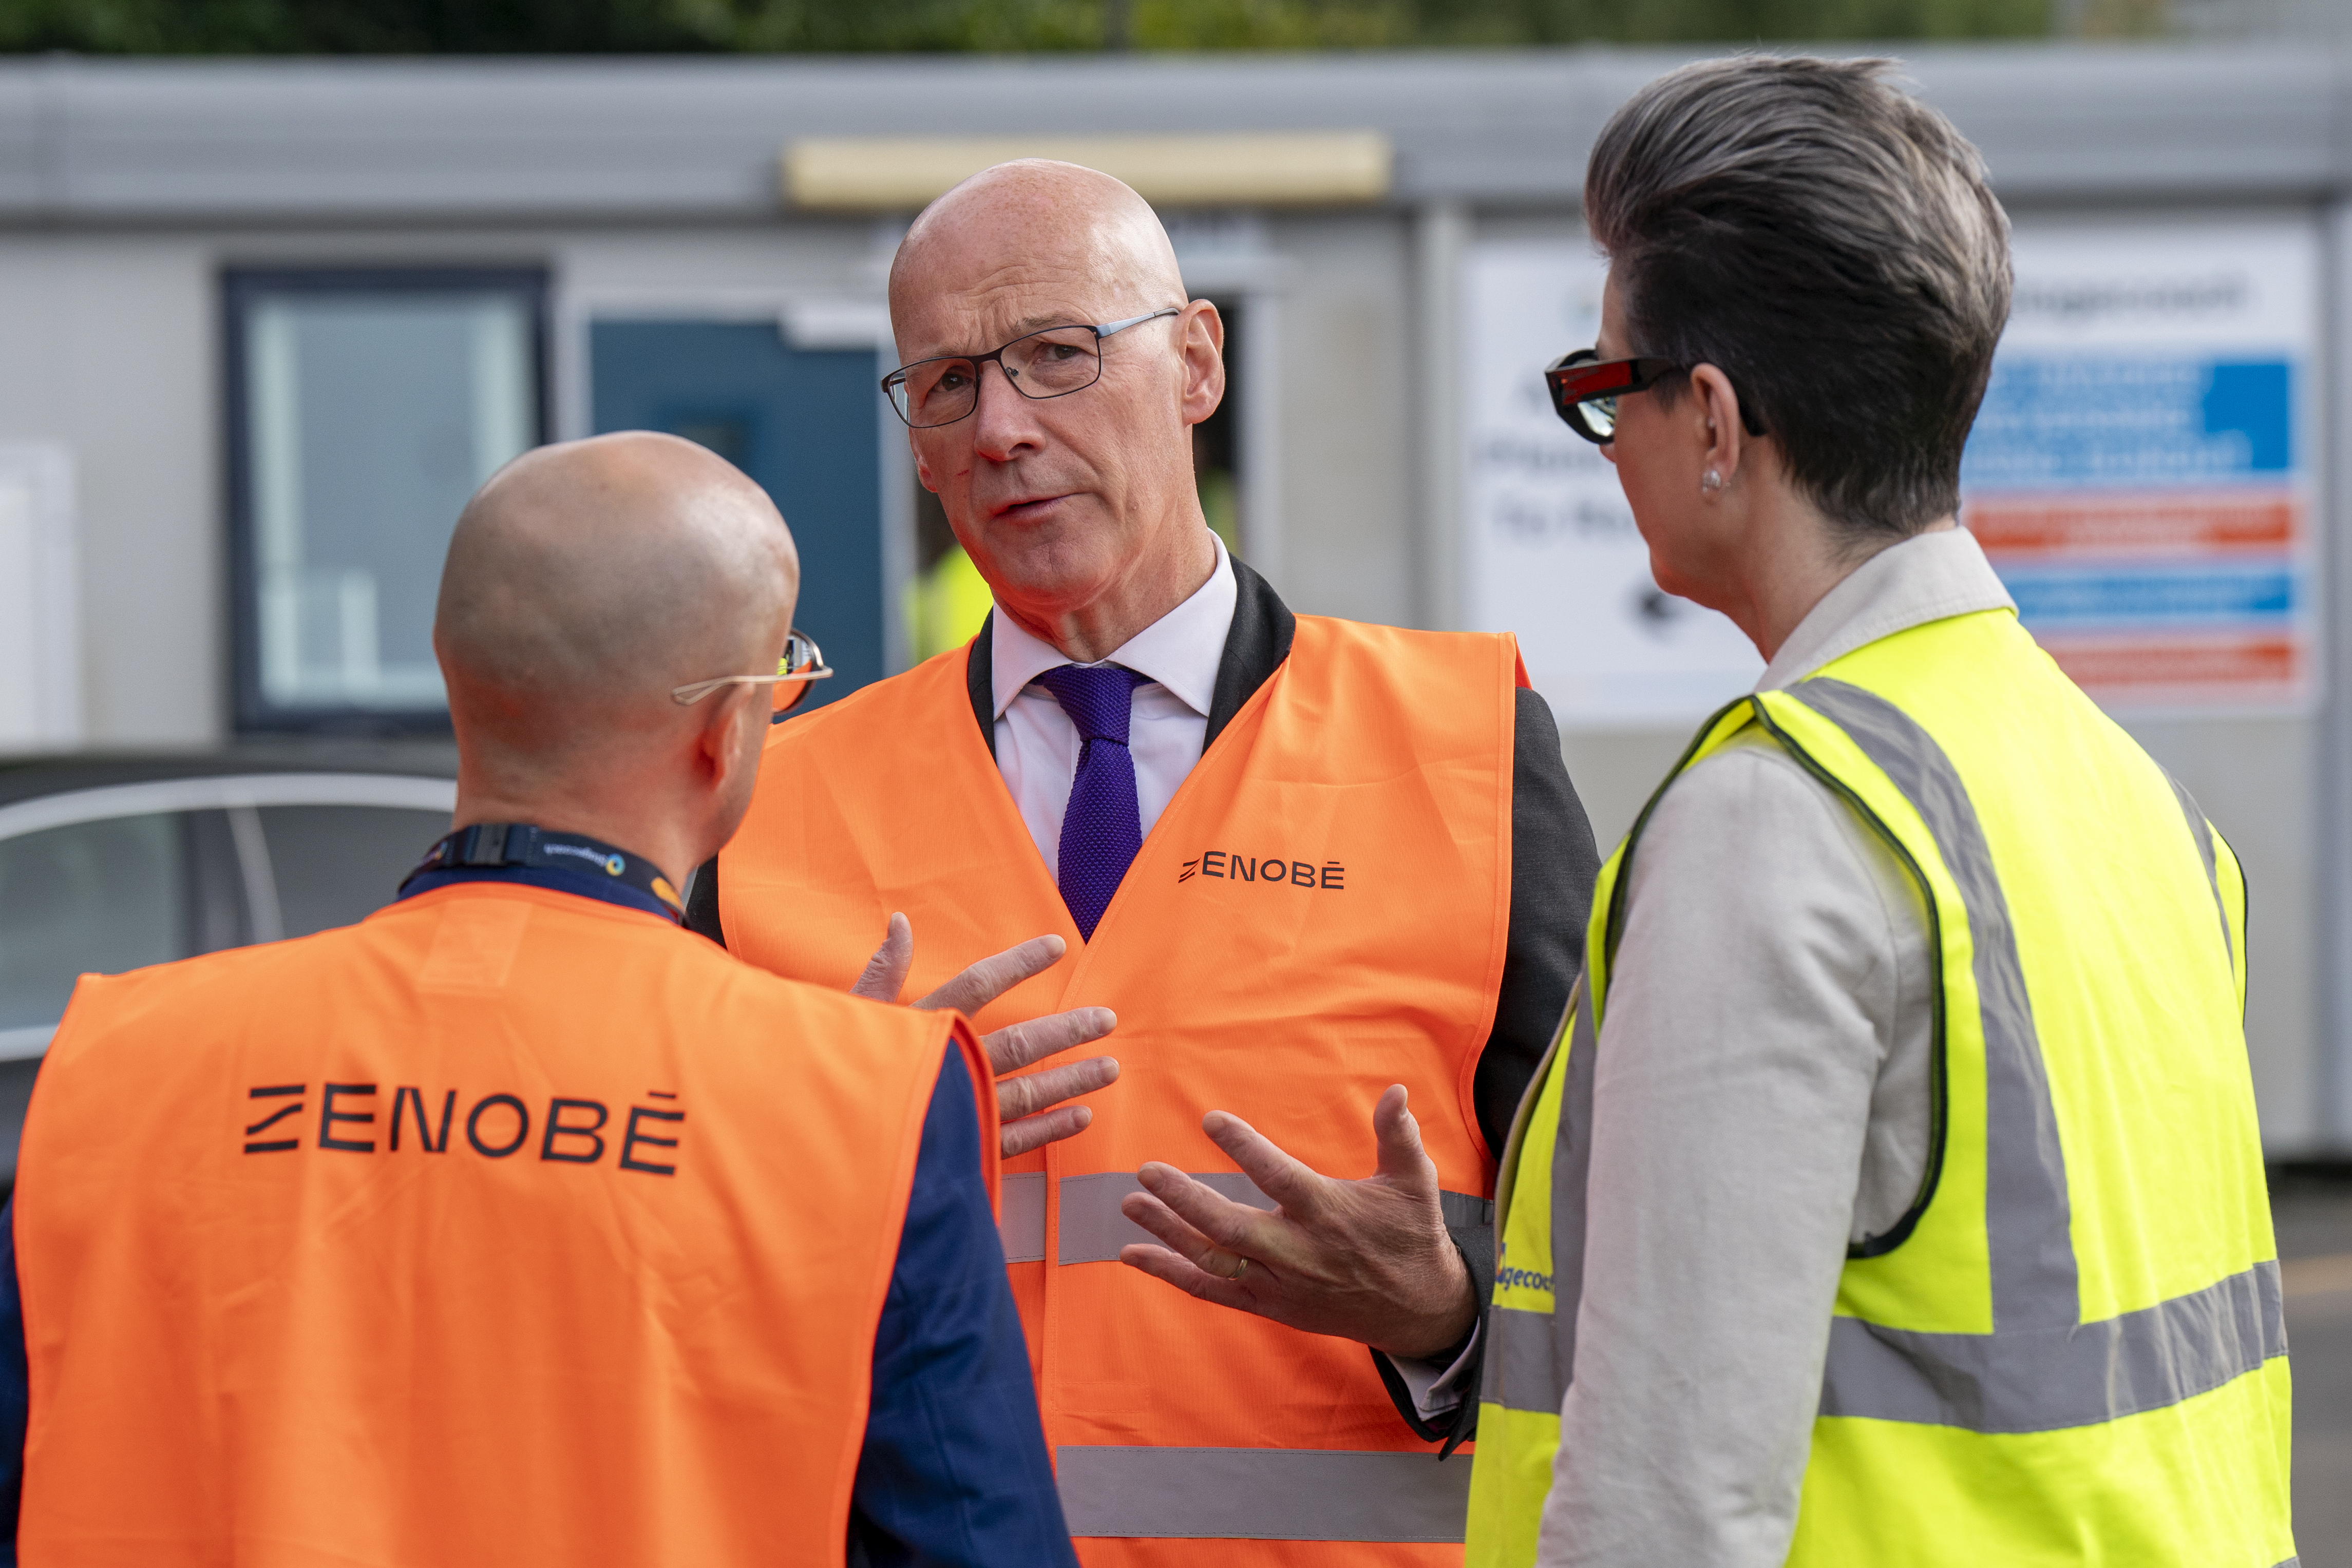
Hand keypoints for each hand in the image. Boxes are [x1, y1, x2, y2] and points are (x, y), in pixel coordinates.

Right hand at [853, 913, 1119, 1157]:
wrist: (812, 1148)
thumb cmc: (827, 1075)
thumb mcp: (847, 1016)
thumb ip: (882, 971)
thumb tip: (901, 921)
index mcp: (920, 1028)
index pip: (978, 984)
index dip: (1019, 963)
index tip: (1058, 946)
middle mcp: (946, 1069)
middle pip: (1019, 1043)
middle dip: (1067, 1031)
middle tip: (1107, 1019)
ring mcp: (958, 1115)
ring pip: (1026, 1094)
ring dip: (1072, 1081)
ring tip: (1110, 1068)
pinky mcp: (960, 1155)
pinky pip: (1014, 1141)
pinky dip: (1050, 1129)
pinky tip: (1080, 1117)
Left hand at [1116, 1085, 1477, 1359]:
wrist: (1415, 1309)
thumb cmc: (1411, 1234)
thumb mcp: (1414, 1182)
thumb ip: (1399, 1136)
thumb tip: (1395, 1091)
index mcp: (1329, 1213)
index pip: (1279, 1177)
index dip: (1245, 1148)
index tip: (1211, 1119)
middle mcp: (1299, 1252)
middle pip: (1232, 1229)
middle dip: (1186, 1200)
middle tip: (1147, 1170)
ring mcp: (1279, 1283)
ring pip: (1213, 1260)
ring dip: (1168, 1233)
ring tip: (1131, 1202)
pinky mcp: (1268, 1304)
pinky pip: (1211, 1290)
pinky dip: (1170, 1273)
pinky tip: (1134, 1254)